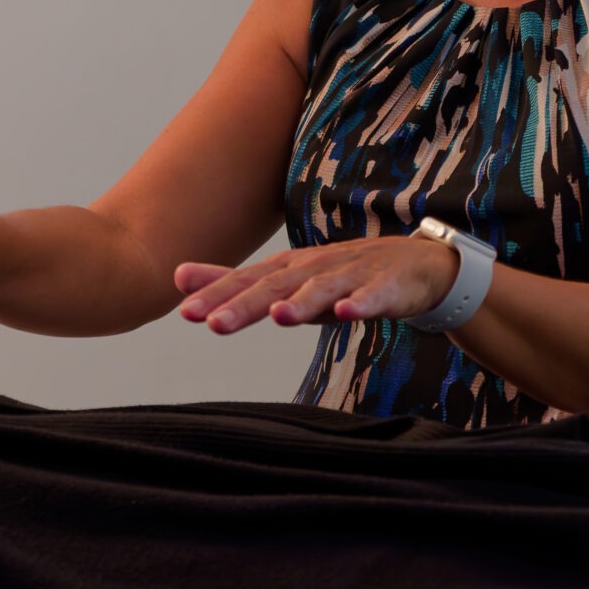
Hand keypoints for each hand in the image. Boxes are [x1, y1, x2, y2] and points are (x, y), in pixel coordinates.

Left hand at [173, 235, 458, 334]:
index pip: (245, 282)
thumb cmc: (339, 277)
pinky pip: (374, 296)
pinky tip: (347, 313)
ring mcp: (352, 274)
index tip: (185, 311)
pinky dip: (361, 303)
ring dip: (300, 302)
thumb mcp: (284, 281)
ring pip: (322, 289)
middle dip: (245, 303)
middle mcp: (314, 267)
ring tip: (278, 316)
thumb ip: (233, 283)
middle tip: (213, 322)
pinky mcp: (388, 286)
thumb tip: (175, 277)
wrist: (413, 266)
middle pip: (276, 286)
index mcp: (286, 268)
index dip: (216, 295)